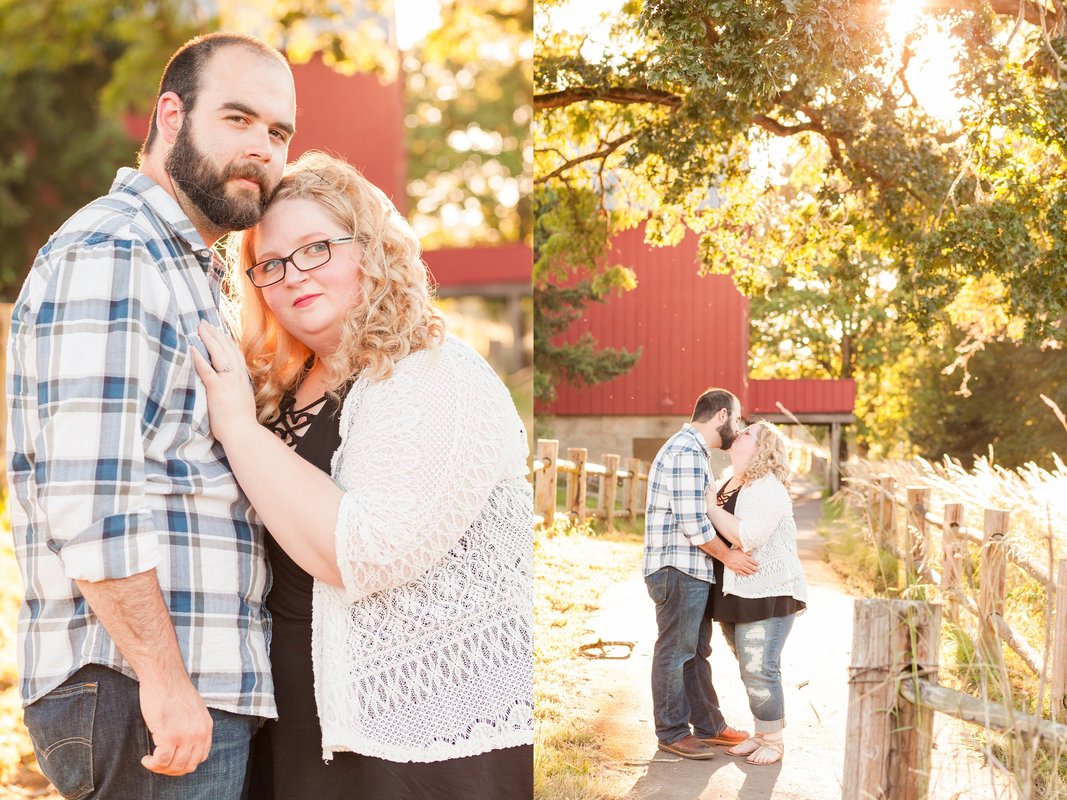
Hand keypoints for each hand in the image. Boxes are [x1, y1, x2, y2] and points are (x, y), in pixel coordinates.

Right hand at [138, 674, 212, 775]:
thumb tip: (184, 745)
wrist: (164, 675)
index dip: (184, 763)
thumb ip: (192, 727)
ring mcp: (186, 735)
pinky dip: (152, 764)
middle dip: (171, 770)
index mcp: (206, 726)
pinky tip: (146, 758)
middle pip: (188, 766)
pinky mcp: (169, 735)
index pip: (201, 757)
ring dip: (160, 768)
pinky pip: (162, 761)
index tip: (171, 760)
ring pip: (175, 766)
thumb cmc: (173, 690)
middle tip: (158, 763)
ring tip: (151, 760)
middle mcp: (200, 733)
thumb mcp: (193, 710)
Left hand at [191, 322, 257, 444]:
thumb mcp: (241, 401)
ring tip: (200, 327)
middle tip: (206, 322)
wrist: (243, 433)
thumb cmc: (241, 423)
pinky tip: (192, 348)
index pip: (235, 354)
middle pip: (228, 349)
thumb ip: (235, 390)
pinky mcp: (217, 389)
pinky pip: (207, 370)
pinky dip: (199, 358)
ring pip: (219, 354)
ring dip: (209, 339)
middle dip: (217, 334)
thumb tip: (229, 387)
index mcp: (242, 379)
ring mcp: (228, 382)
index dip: (227, 341)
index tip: (219, 331)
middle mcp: (237, 377)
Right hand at [721, 548, 757, 576]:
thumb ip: (746, 553)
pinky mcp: (736, 569)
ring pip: (747, 570)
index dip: (756, 563)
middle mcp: (743, 562)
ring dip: (751, 572)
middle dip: (755, 569)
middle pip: (751, 567)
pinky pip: (742, 573)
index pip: (752, 561)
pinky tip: (747, 575)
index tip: (758, 564)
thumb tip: (751, 554)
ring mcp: (740, 566)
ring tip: (754, 573)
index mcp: (745, 557)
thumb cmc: (732, 552)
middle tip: (757, 570)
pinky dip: (745, 574)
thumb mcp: (740, 550)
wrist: (726, 555)